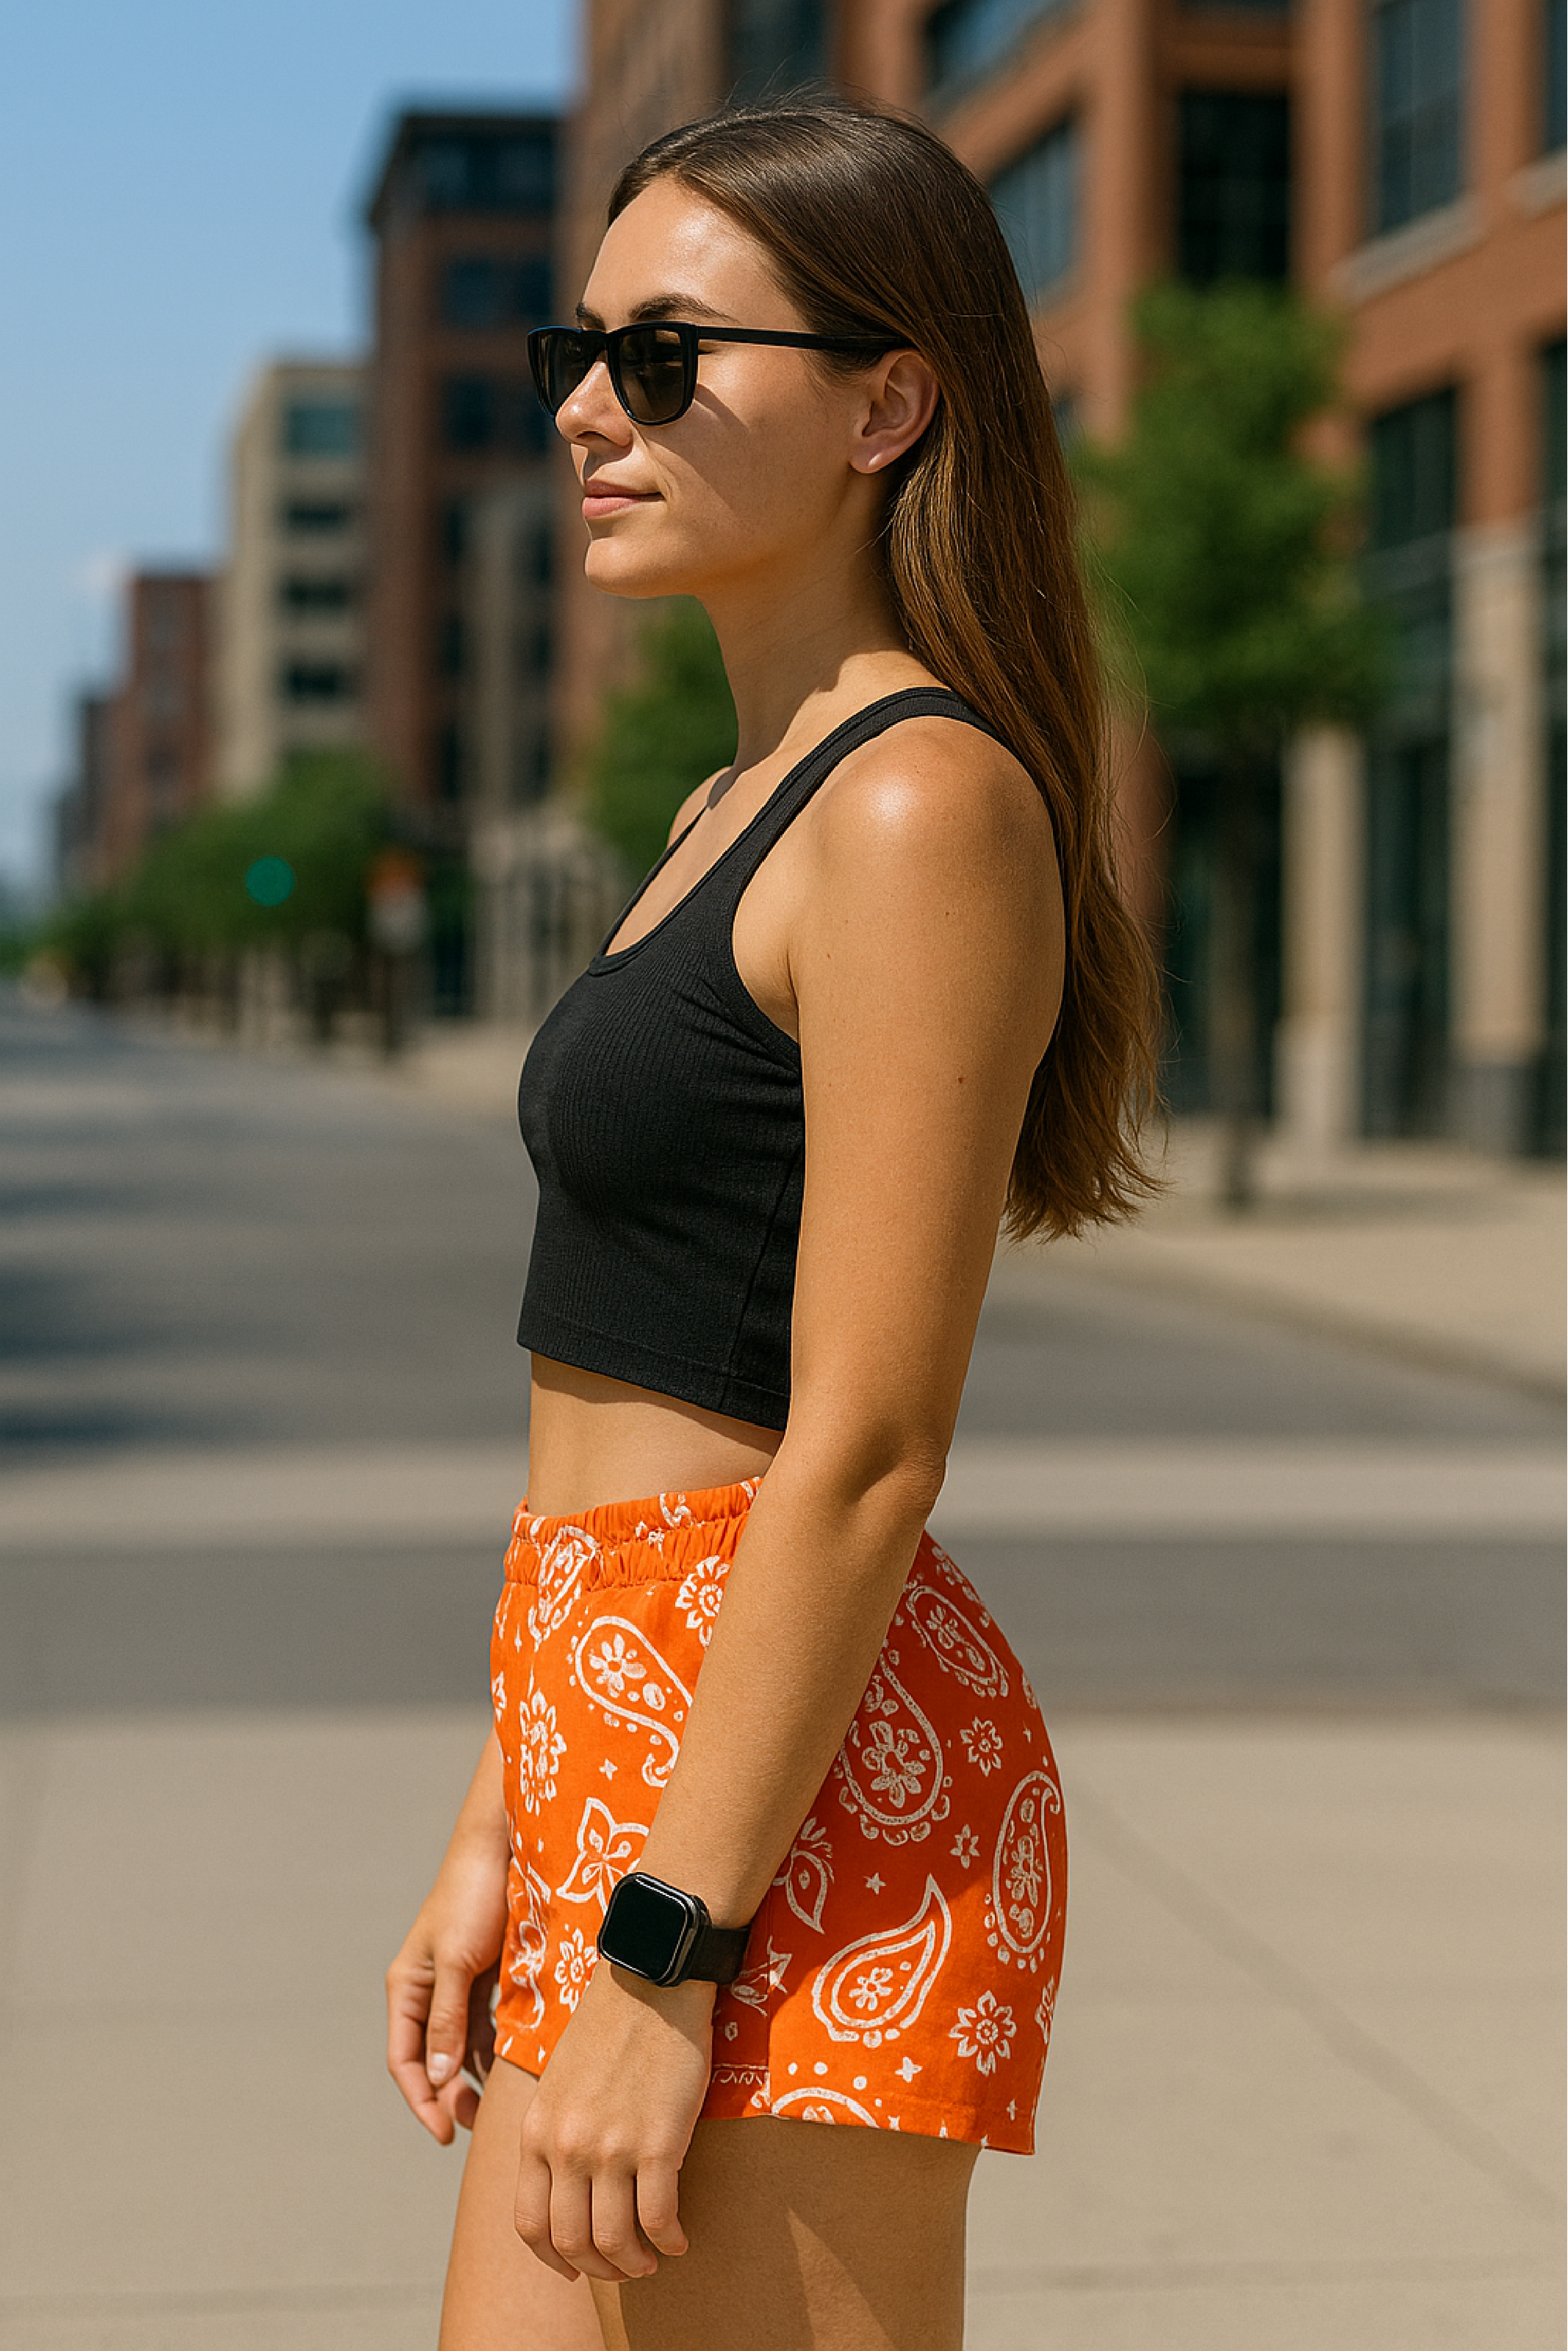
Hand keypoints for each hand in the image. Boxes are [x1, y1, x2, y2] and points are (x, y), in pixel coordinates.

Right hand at [387, 1817, 509, 2143]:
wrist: (503, 1848)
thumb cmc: (473, 1898)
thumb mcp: (457, 1961)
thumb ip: (447, 2019)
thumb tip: (439, 2078)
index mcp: (408, 1988)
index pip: (405, 2061)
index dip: (422, 2101)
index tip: (445, 2134)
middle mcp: (427, 1990)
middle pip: (431, 2060)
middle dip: (448, 2097)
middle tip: (474, 2129)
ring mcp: (456, 1984)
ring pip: (459, 2046)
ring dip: (472, 2078)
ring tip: (495, 2108)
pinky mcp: (484, 1976)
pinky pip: (484, 2025)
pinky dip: (493, 2049)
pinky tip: (511, 2068)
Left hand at [514, 1961, 715, 2282]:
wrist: (652, 1979)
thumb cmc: (609, 2025)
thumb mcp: (558, 2082)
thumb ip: (553, 2132)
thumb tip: (562, 2186)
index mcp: (536, 2131)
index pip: (530, 2225)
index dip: (554, 2258)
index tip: (576, 2266)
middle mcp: (565, 2147)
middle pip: (571, 2243)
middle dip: (598, 2268)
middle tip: (623, 2267)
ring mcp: (610, 2148)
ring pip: (614, 2241)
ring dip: (634, 2262)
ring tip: (652, 2257)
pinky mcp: (658, 2143)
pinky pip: (658, 2218)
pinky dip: (669, 2238)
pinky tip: (679, 2236)